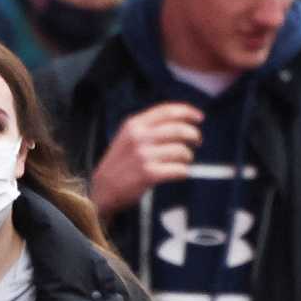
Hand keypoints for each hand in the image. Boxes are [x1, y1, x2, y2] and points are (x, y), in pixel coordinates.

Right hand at [88, 103, 204, 216]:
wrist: (102, 189)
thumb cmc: (118, 165)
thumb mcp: (127, 137)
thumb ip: (148, 127)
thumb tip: (178, 122)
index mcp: (134, 125)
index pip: (167, 111)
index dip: (187, 112)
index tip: (198, 117)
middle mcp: (139, 137)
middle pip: (179, 129)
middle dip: (194, 135)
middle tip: (197, 141)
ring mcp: (144, 156)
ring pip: (182, 150)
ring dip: (188, 156)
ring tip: (183, 160)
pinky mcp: (149, 174)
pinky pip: (179, 170)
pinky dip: (183, 172)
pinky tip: (178, 172)